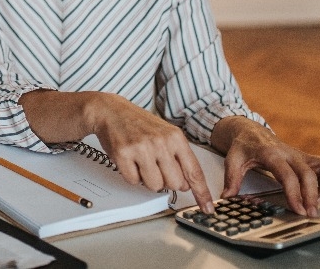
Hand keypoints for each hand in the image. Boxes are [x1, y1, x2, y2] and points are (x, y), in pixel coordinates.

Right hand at [85, 93, 216, 212]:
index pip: (194, 171)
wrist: (112, 111)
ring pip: (155, 186)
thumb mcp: (166, 134)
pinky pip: (133, 181)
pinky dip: (132, 176)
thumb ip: (179, 158)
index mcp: (175, 137)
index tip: (207, 207)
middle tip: (157, 168)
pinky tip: (130, 161)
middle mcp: (160, 142)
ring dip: (148, 180)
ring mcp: (141, 148)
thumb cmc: (139, 124)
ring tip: (142, 163)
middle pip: (175, 184)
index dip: (201, 193)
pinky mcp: (123, 154)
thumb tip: (186, 185)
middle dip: (166, 182)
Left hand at [213, 116, 319, 216]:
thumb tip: (227, 197)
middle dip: (312, 194)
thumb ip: (231, 179)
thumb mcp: (232, 159)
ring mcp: (298, 154)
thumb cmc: (243, 146)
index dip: (294, 192)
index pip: (287, 174)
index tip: (298, 209)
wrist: (250, 130)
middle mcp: (288, 153)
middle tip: (311, 213)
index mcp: (271, 153)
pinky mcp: (304, 157)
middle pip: (307, 173)